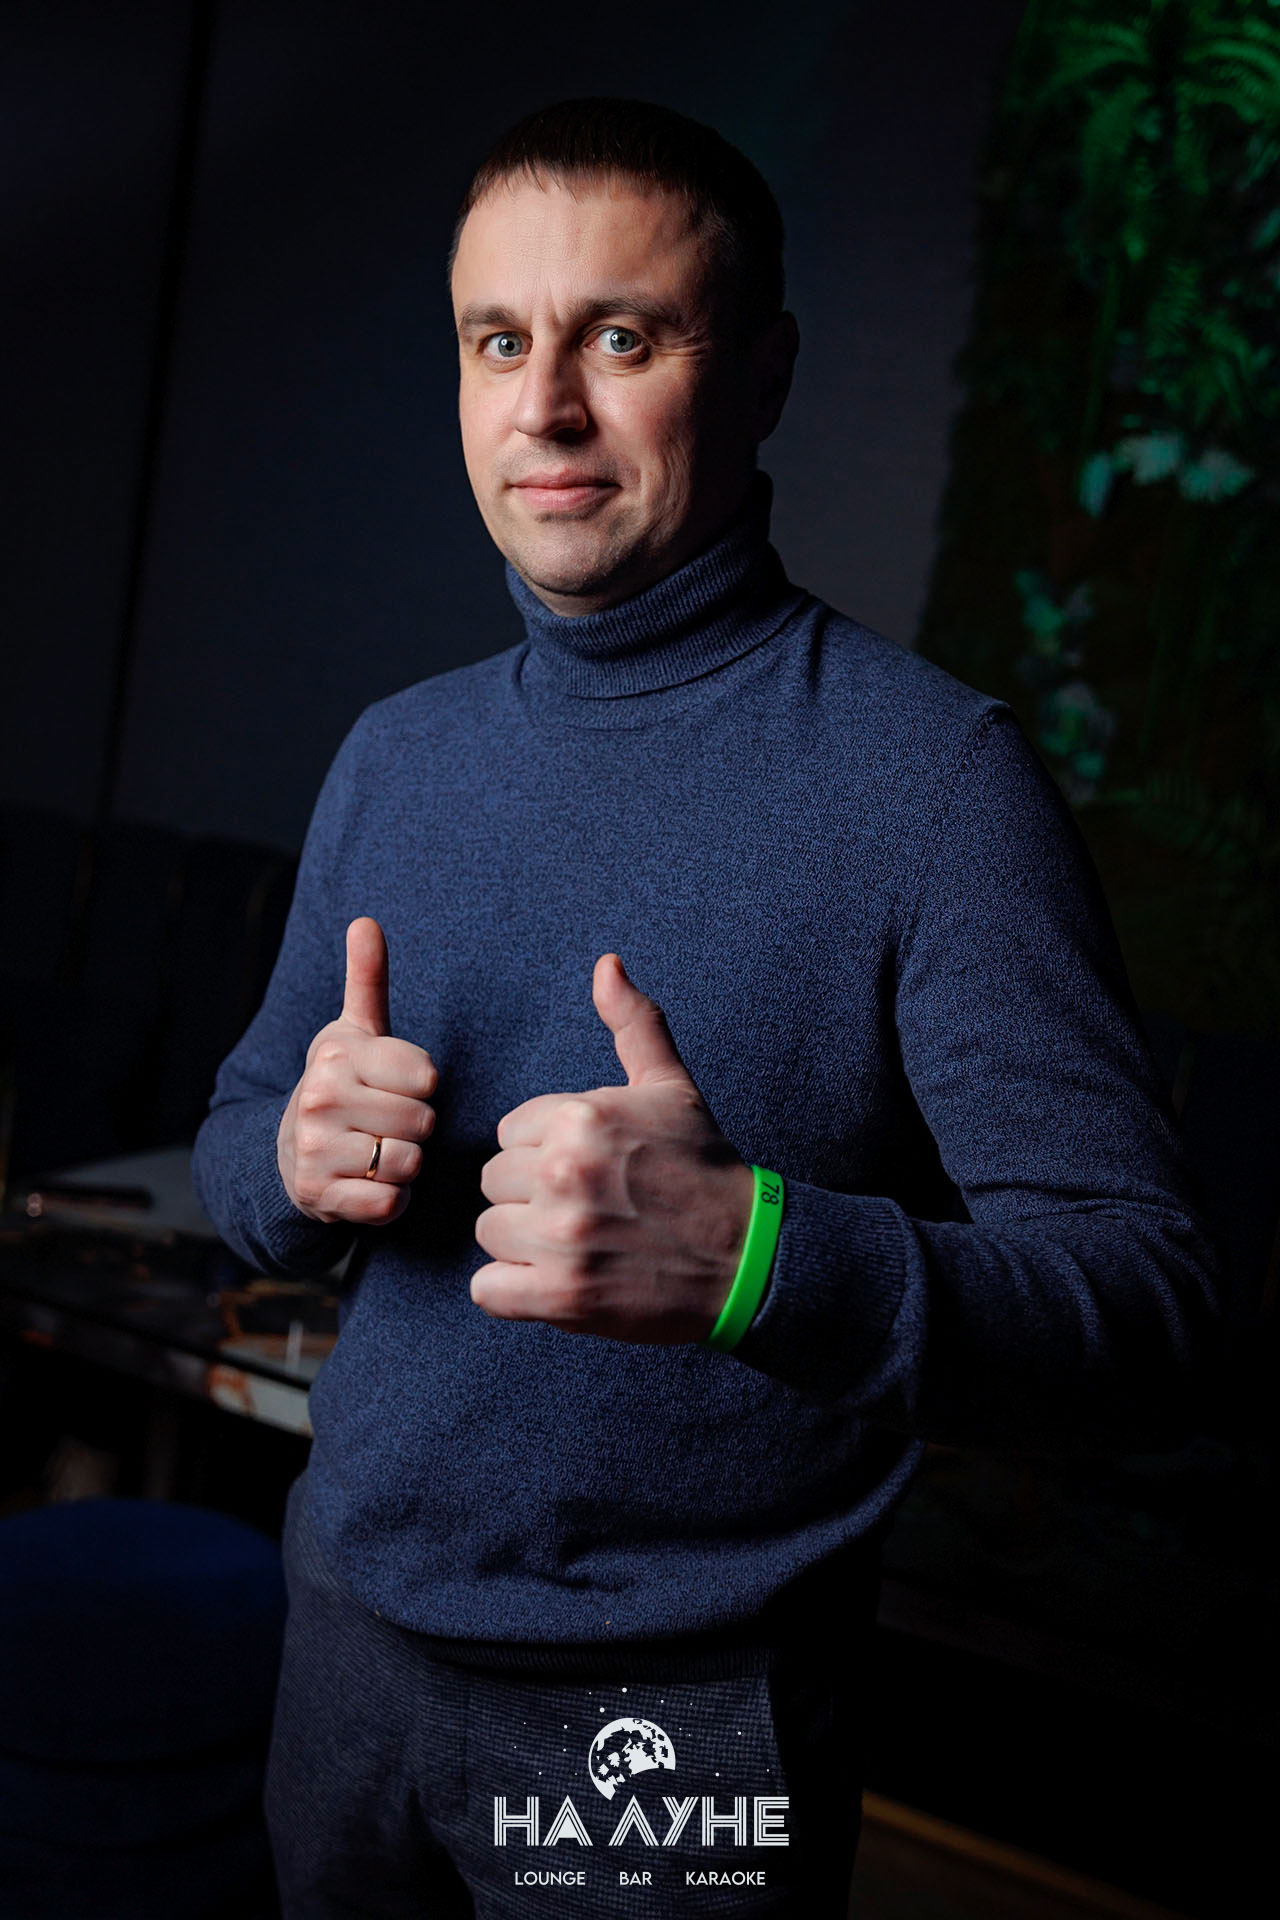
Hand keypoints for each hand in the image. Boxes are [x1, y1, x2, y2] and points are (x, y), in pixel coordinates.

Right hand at [277, 916, 438, 1225]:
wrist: (290, 1153)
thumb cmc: (341, 1085)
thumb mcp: (353, 1031)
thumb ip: (367, 979)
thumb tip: (366, 921)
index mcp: (337, 1055)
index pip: (426, 1077)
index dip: (421, 1088)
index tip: (394, 1087)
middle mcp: (320, 1098)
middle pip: (423, 1122)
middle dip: (415, 1128)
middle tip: (384, 1124)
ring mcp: (315, 1150)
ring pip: (409, 1163)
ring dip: (405, 1166)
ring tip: (377, 1151)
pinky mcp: (319, 1196)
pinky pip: (390, 1204)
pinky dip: (390, 1201)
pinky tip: (369, 1184)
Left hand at [472, 953, 754, 1343]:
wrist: (748, 1259)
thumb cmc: (704, 1169)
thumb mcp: (671, 1087)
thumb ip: (633, 1023)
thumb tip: (606, 963)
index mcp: (580, 1117)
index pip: (509, 1134)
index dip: (545, 1153)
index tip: (592, 1171)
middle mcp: (564, 1173)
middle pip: (493, 1184)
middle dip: (531, 1198)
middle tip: (589, 1211)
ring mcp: (562, 1239)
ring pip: (489, 1234)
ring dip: (525, 1246)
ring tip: (580, 1246)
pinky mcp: (562, 1298)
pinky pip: (488, 1291)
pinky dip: (515, 1294)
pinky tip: (560, 1283)